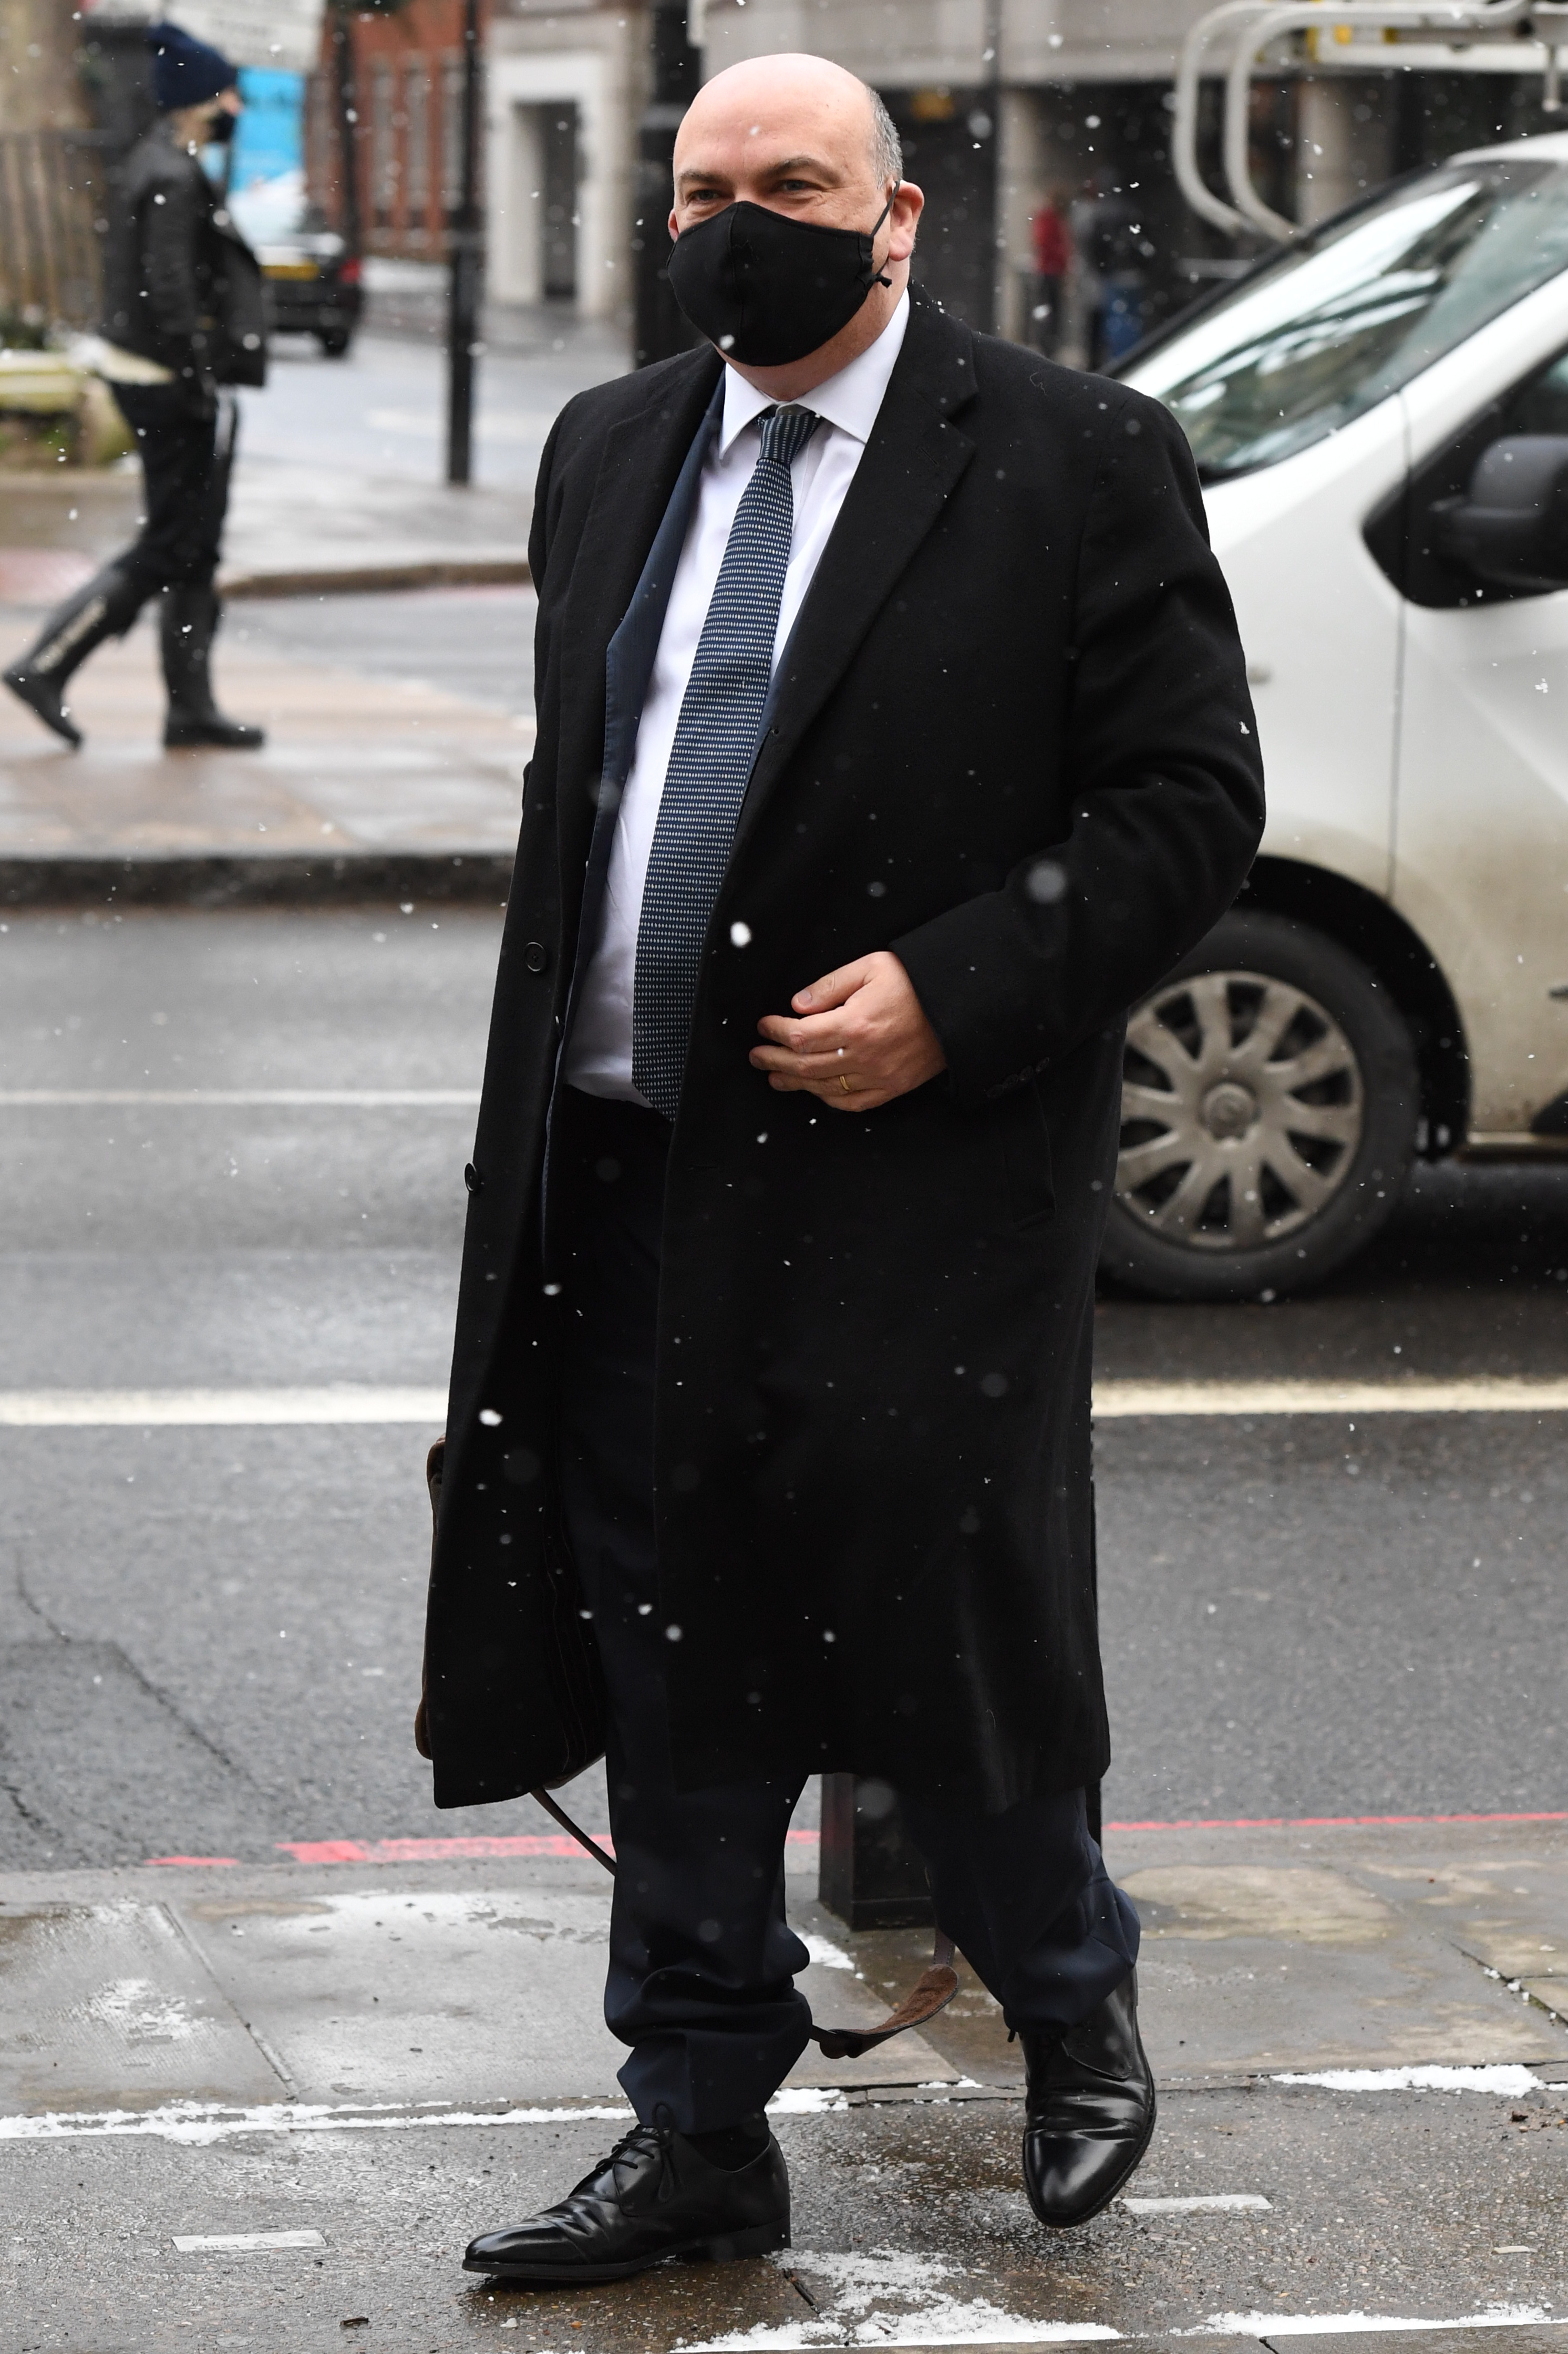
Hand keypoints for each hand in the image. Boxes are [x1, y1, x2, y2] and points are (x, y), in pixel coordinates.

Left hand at [749, 951, 946, 1111]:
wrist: (959, 1006)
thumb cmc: (916, 983)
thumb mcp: (871, 967)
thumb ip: (830, 986)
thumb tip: (798, 1005)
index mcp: (855, 1023)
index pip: (799, 1035)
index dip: (774, 1031)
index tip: (763, 1026)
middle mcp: (863, 1055)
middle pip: (805, 1066)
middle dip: (774, 1061)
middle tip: (757, 1056)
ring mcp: (879, 1075)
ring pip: (824, 1087)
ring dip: (795, 1083)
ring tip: (775, 1077)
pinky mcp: (893, 1087)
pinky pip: (853, 1102)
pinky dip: (829, 1098)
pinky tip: (815, 1091)